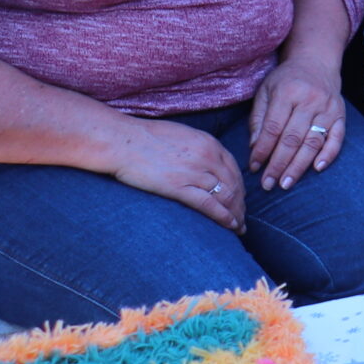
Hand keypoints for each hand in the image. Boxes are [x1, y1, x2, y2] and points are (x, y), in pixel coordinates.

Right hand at [107, 116, 246, 232]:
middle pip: (234, 185)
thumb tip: (206, 163)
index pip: (234, 170)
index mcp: (209, 143)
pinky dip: (223, 217)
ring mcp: (194, 172)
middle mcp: (207, 157)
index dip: (240, 188)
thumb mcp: (183, 136)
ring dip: (235, 214)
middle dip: (240, 204)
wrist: (122, 141)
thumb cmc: (146, 138)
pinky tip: (230, 225)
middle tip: (242, 219)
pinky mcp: (178, 187)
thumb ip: (199, 149)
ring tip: (238, 227)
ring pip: (226, 196)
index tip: (240, 200)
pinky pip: (209, 205)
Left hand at [248, 57, 347, 190]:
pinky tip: (317, 168)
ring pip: (312, 142)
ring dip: (299, 166)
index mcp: (287, 93)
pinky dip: (329, 154)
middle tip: (268, 184)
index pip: (273, 128)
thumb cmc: (286, 79)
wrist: (316, 61)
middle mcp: (309, 100)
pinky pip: (337, 138)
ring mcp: (328, 108)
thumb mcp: (265, 91)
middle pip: (292, 139)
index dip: (263, 150)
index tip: (254, 168)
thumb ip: (259, 118)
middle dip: (278, 164)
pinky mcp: (341, 114)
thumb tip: (255, 147)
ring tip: (286, 183)